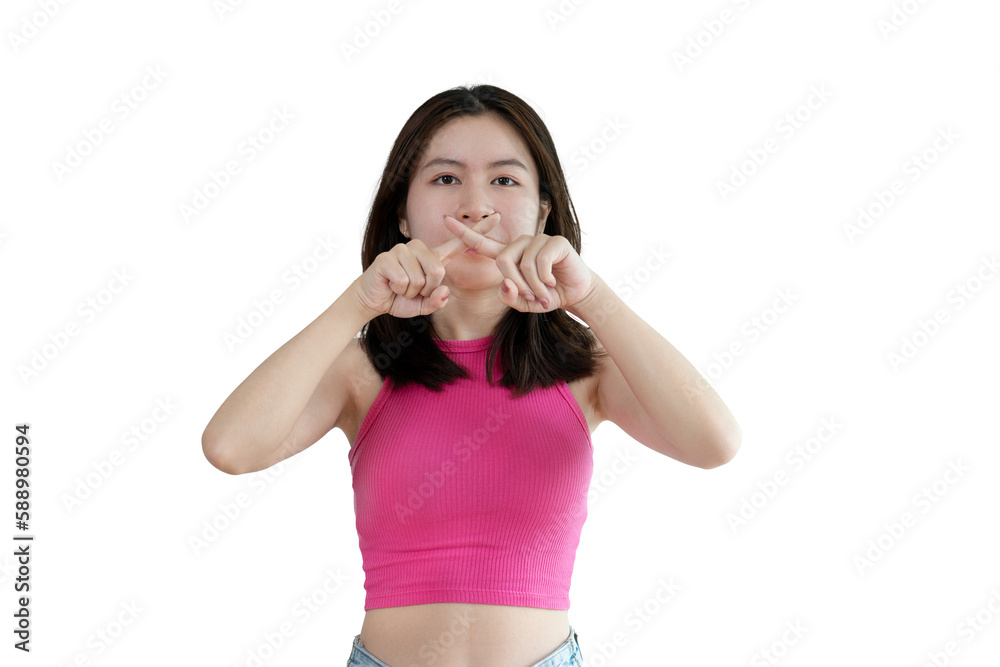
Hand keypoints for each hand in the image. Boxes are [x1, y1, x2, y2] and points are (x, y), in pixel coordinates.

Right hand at [354, 213, 500, 318]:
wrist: (371, 301)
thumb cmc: (399, 299)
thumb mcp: (424, 306)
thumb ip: (437, 301)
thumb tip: (444, 291)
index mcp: (433, 257)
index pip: (459, 243)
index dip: (478, 232)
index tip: (498, 218)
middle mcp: (419, 249)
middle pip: (438, 271)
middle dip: (427, 290)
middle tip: (412, 290)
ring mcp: (402, 250)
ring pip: (421, 278)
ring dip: (412, 291)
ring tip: (400, 287)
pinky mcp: (388, 257)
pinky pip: (405, 280)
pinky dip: (400, 290)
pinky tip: (391, 284)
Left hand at [442, 214, 598, 312]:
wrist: (577, 293)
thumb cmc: (548, 296)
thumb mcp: (525, 303)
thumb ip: (510, 298)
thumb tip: (506, 285)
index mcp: (510, 255)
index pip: (482, 243)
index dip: (464, 233)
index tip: (445, 220)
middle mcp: (521, 244)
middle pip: (502, 260)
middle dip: (515, 285)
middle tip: (531, 297)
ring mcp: (538, 240)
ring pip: (523, 264)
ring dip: (533, 286)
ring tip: (545, 293)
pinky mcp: (555, 242)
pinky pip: (540, 261)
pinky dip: (545, 279)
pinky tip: (554, 282)